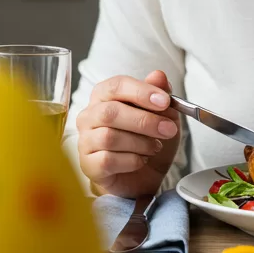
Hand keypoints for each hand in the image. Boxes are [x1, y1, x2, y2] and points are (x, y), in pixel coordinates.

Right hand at [76, 71, 180, 196]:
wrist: (145, 176)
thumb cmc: (148, 140)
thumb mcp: (163, 116)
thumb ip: (160, 94)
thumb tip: (158, 76)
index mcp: (104, 96)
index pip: (116, 85)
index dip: (141, 92)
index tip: (165, 101)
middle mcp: (89, 116)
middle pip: (110, 112)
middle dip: (144, 121)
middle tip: (168, 129)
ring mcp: (85, 141)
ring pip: (109, 137)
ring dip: (140, 143)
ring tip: (154, 147)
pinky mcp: (88, 165)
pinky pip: (108, 160)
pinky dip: (132, 161)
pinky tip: (141, 160)